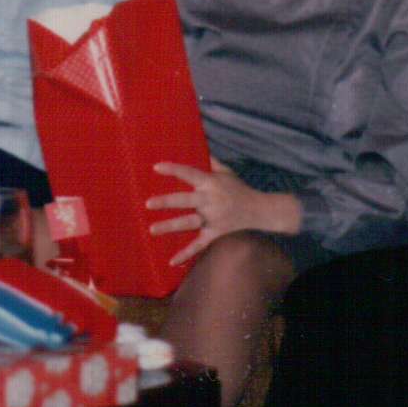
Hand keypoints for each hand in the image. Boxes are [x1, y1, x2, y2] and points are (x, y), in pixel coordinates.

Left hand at [146, 156, 300, 264]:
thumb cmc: (239, 189)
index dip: (173, 170)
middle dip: (166, 202)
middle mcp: (210, 201)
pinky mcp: (215, 233)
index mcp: (211, 183)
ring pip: (188, 223)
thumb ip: (210, 161)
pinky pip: (199, 245)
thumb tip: (196, 145)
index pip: (189, 174)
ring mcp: (212, 219)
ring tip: (152, 229)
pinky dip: (186, 254)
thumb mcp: (226, 172)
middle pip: (185, 201)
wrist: (260, 210)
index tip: (156, 167)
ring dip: (170, 226)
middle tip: (148, 204)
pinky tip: (171, 261)